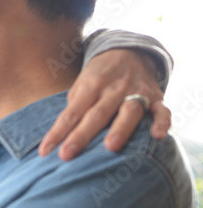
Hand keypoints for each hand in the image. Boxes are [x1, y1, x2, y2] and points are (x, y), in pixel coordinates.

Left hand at [39, 49, 170, 159]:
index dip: (57, 132)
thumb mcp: (81, 85)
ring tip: (110, 147)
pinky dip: (162, 122)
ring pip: (129, 111)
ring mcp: (136, 92)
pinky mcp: (156, 98)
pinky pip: (162, 110)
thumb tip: (61, 134)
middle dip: (81, 135)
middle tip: (67, 155)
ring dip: (120, 128)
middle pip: (96, 115)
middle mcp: (113, 89)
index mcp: (90, 86)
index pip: (71, 113)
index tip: (44, 151)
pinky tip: (158, 136)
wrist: (130, 52)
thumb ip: (74, 107)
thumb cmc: (99, 77)